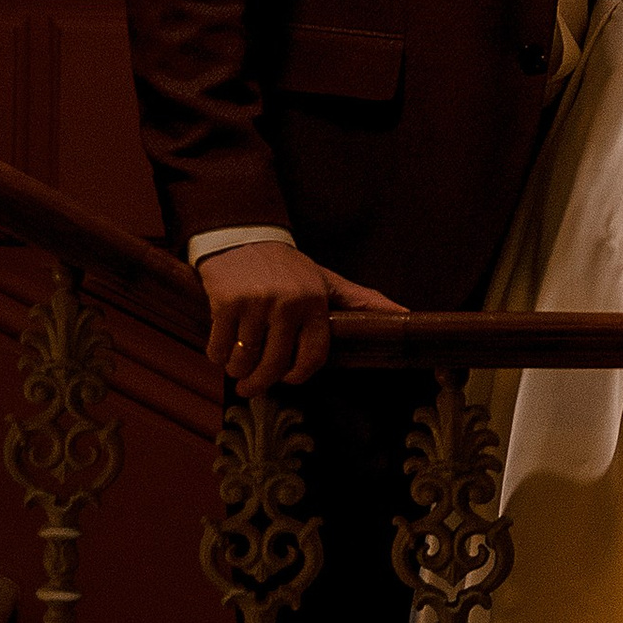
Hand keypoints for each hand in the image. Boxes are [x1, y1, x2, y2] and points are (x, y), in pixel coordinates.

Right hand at [196, 237, 406, 398]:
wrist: (243, 235)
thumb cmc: (288, 268)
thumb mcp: (327, 281)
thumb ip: (363, 301)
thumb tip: (406, 316)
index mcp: (315, 302)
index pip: (312, 357)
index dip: (298, 375)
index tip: (288, 378)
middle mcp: (288, 303)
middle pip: (274, 365)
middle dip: (259, 383)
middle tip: (250, 387)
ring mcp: (255, 303)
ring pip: (244, 361)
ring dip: (236, 370)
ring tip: (236, 365)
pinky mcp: (226, 302)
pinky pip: (219, 348)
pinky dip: (216, 355)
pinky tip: (221, 347)